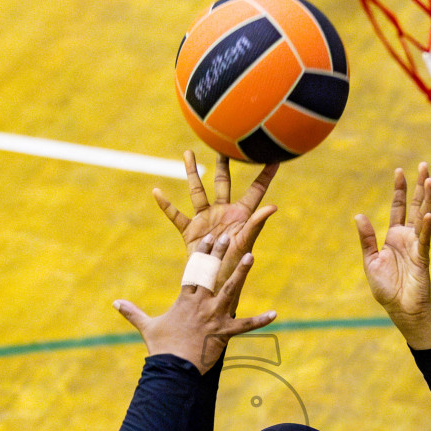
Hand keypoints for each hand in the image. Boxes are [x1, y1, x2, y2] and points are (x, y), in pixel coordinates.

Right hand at [114, 234, 276, 373]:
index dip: (202, 252)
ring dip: (241, 273)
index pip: (194, 270)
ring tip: (251, 256)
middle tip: (228, 235)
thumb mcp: (147, 327)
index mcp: (185, 300)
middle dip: (220, 253)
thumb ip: (133, 313)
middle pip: (212, 274)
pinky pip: (245, 326)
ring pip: (230, 291)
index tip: (209, 235)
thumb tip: (115, 303)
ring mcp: (214, 317)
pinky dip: (260, 321)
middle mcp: (201, 304)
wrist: (173, 369)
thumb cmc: (162, 348)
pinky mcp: (225, 333)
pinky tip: (275, 314)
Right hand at [154, 150, 278, 287]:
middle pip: (224, 182)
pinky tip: (156, 192)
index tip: (274, 156)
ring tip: (188, 153)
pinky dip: (166, 205)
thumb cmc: (236, 266)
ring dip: (191, 172)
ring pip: (197, 191)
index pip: (256, 189)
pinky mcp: (191, 231)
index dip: (265, 174)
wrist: (217, 285)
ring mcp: (206, 220)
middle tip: (224, 145)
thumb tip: (272, 207)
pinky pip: (176, 215)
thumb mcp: (246, 243)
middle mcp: (224, 212)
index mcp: (242, 214)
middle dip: (224, 164)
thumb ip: (256, 223)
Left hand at [355, 163, 430, 349]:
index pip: (399, 208)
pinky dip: (426, 229)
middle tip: (424, 165)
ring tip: (430, 181)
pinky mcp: (422, 259)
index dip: (400, 190)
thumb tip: (359, 215)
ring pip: (424, 218)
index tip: (400, 171)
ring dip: (428, 200)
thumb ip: (367, 239)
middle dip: (420, 186)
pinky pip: (424, 241)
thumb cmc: (386, 288)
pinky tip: (428, 215)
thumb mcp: (370, 261)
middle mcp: (408, 237)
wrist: (400, 309)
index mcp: (394, 236)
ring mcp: (417, 246)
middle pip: (416, 206)